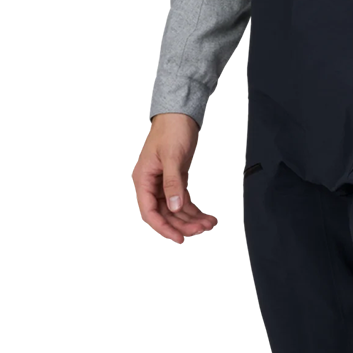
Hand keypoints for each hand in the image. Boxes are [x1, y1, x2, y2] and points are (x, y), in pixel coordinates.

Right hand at [132, 113, 217, 243]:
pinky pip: (184, 201)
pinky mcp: (176, 180)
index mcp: (142, 179)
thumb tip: (174, 207)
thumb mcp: (172, 156)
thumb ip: (173, 183)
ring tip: (210, 223)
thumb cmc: (171, 129)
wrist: (180, 113)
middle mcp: (150, 184)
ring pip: (175, 210)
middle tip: (202, 230)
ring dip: (192, 219)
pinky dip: (195, 211)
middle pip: (164, 214)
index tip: (180, 238)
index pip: (148, 212)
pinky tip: (208, 217)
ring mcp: (163, 183)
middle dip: (183, 225)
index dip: (163, 228)